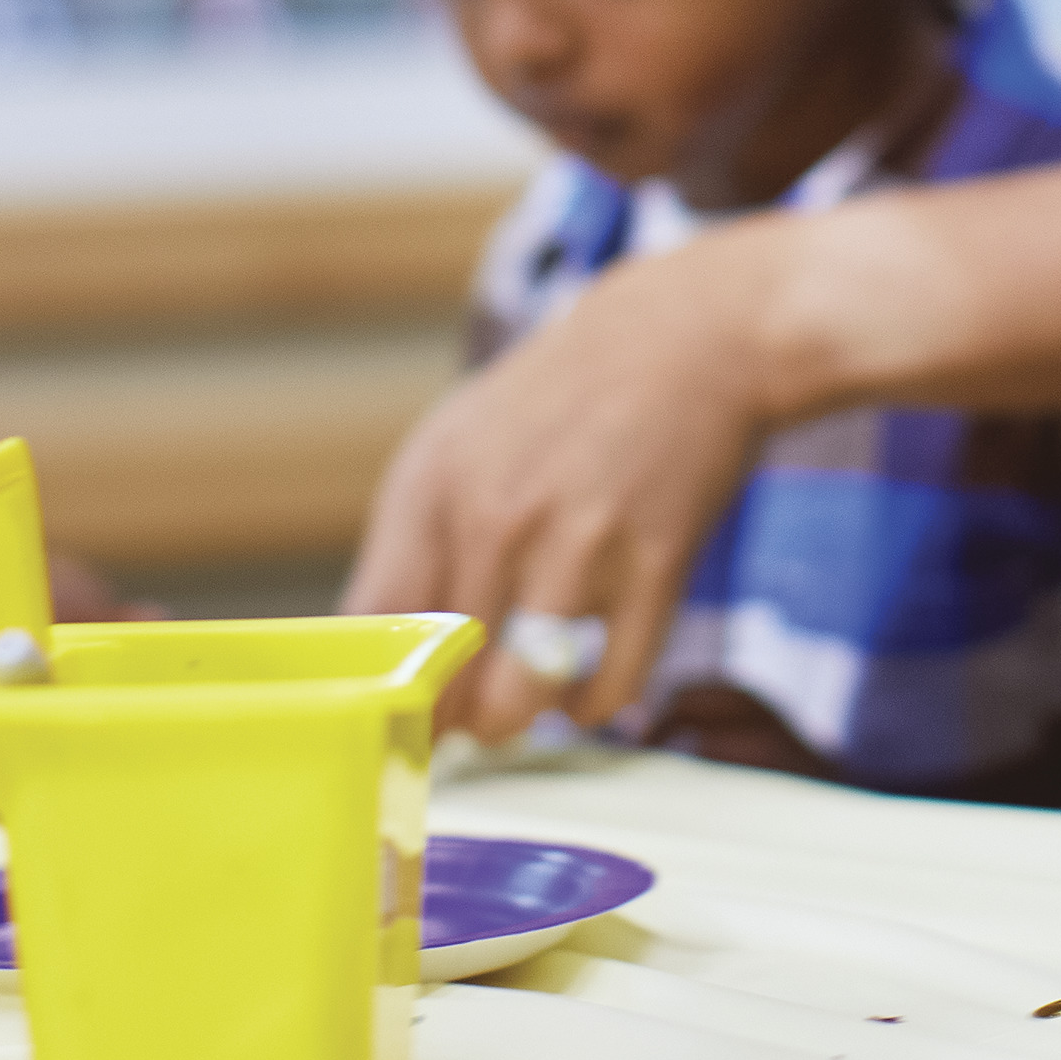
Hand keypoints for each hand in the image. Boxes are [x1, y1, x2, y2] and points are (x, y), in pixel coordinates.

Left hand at [342, 218, 804, 741]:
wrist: (689, 337)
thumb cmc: (565, 400)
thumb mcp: (461, 444)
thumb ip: (417, 540)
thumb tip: (381, 649)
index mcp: (433, 487)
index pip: (371, 626)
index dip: (376, 686)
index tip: (388, 712)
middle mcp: (496, 517)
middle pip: (442, 679)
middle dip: (447, 720)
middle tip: (459, 720)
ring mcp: (579, 545)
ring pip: (520, 700)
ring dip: (515, 723)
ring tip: (518, 709)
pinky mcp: (655, 568)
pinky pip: (611, 687)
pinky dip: (592, 709)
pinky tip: (583, 692)